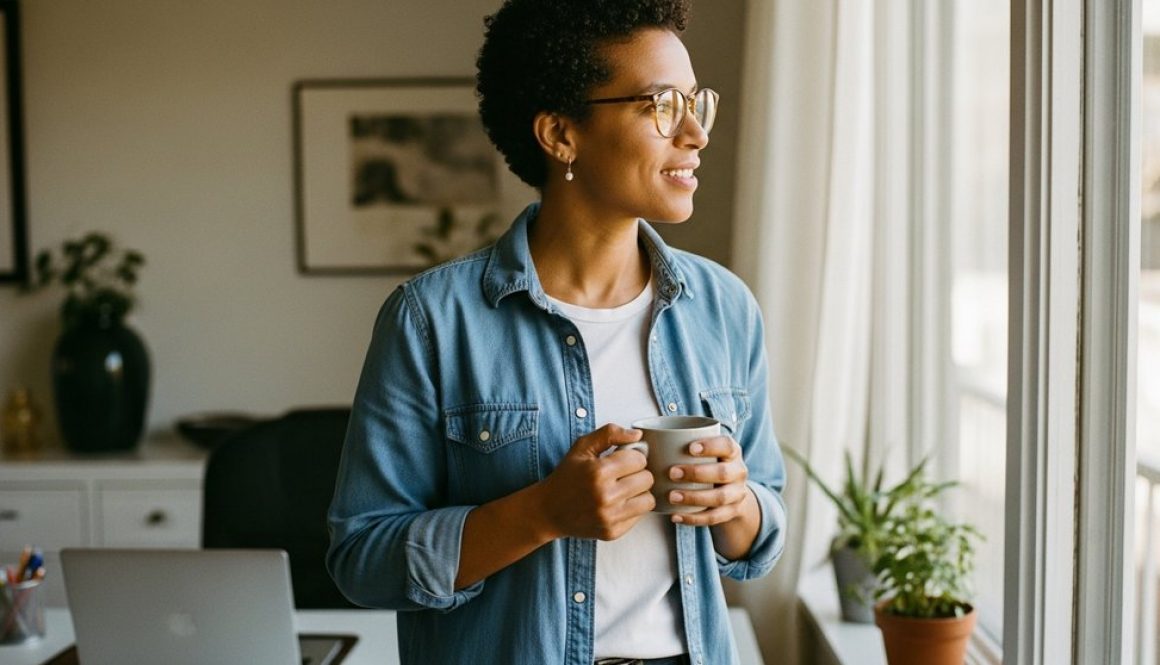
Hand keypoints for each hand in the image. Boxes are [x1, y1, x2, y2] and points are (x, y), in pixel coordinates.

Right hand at [538, 424, 654, 540]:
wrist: (549, 510)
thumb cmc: (566, 476)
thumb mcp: (582, 447)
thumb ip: (610, 434)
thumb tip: (637, 435)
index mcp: (599, 472)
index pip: (639, 460)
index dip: (632, 457)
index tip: (622, 460)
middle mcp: (605, 496)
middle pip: (647, 479)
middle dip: (637, 474)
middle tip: (622, 475)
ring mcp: (609, 517)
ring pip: (648, 500)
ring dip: (638, 493)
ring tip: (622, 489)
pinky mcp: (612, 532)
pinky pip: (639, 517)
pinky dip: (632, 509)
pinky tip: (616, 504)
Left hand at [666, 435, 751, 525]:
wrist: (732, 492)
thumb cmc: (709, 464)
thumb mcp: (706, 452)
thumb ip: (685, 444)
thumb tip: (643, 439)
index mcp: (732, 452)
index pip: (727, 445)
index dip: (710, 446)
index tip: (690, 448)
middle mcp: (738, 472)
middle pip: (723, 473)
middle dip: (696, 473)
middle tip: (672, 473)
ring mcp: (737, 493)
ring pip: (719, 498)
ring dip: (694, 498)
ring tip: (672, 496)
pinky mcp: (732, 512)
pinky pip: (714, 518)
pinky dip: (693, 519)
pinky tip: (675, 516)